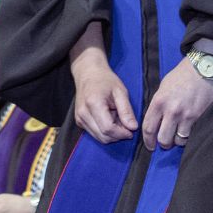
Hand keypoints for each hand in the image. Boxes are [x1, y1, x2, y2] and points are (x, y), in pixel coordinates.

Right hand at [69, 26, 135, 142]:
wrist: (88, 73)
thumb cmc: (105, 80)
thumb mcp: (120, 91)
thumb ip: (126, 110)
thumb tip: (133, 128)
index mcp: (93, 103)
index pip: (108, 129)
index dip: (122, 133)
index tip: (132, 130)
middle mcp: (83, 113)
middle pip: (103, 136)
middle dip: (118, 135)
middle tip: (126, 123)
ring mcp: (79, 119)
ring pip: (99, 138)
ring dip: (112, 134)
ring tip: (117, 119)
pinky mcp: (79, 122)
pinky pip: (95, 134)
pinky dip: (105, 132)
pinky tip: (109, 120)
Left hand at [139, 59, 212, 149]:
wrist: (203, 68)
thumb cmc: (182, 75)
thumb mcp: (163, 87)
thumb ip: (158, 104)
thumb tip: (155, 120)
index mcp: (159, 102)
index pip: (148, 128)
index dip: (148, 141)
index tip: (150, 146)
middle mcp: (171, 111)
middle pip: (163, 139)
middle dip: (163, 144)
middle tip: (165, 142)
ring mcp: (186, 115)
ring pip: (178, 141)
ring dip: (177, 141)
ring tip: (178, 135)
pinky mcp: (199, 117)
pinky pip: (191, 135)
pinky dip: (189, 136)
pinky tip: (189, 131)